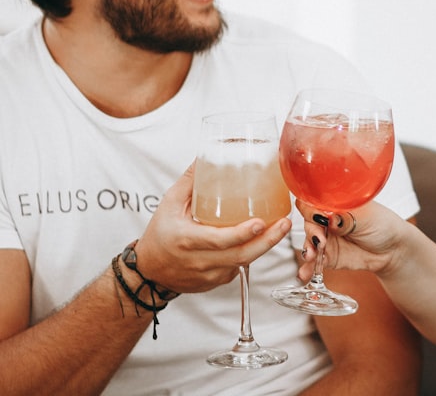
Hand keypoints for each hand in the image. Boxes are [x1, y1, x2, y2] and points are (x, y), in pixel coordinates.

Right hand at [130, 162, 291, 293]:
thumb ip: (190, 180)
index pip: (219, 241)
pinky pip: (239, 268)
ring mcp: (209, 275)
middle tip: (285, 223)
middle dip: (267, 241)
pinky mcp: (216, 281)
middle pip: (240, 256)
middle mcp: (199, 261)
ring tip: (282, 227)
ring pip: (243, 263)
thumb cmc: (159, 234)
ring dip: (265, 246)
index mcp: (187, 240)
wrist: (150, 271)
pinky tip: (264, 238)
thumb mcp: (169, 203)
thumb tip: (207, 154)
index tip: (260, 222)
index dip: (241, 233)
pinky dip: (252, 253)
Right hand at [295, 199, 410, 280]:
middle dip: (311, 230)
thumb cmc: (382, 225)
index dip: (311, 209)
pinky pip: (314, 262)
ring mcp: (326, 239)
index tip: (318, 217)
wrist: (393, 249)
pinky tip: (305, 272)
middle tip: (319, 239)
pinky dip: (308, 267)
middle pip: (309, 222)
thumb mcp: (364, 216)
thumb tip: (327, 217)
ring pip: (309, 242)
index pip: (314, 202)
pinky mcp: (328, 257)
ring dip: (307, 248)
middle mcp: (327, 220)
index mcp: (334, 204)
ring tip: (311, 255)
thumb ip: (344, 216)